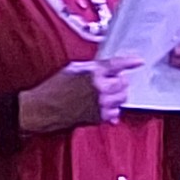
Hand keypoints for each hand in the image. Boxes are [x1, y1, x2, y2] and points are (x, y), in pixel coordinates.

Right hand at [20, 59, 137, 133]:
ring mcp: (100, 104)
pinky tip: (103, 105)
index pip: (117, 65)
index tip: (138, 62)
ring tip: (104, 94)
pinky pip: (115, 112)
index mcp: (93, 73)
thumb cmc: (53, 88)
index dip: (130, 62)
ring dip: (118, 95)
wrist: (40, 108)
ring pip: (122, 98)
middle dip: (119, 81)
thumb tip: (109, 68)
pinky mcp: (98, 117)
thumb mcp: (73, 69)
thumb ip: (94, 68)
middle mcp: (100, 88)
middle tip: (110, 82)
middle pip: (124, 83)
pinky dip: (112, 109)